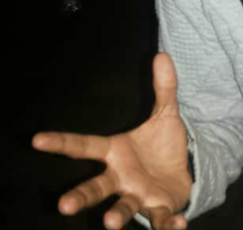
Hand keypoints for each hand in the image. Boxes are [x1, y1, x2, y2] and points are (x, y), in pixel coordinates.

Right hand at [32, 53, 192, 229]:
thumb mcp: (165, 113)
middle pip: (96, 187)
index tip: (37, 139)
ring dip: (117, 215)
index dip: (62, 142)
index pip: (85, 146)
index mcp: (117, 152)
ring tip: (111, 223)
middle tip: (64, 205)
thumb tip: (163, 54)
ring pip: (123, 206)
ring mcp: (139, 194)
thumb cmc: (162, 145)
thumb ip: (164, 87)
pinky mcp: (160, 207)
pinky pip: (162, 219)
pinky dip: (167, 225)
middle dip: (81, 196)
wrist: (181, 172)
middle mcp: (121, 176)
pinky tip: (177, 226)